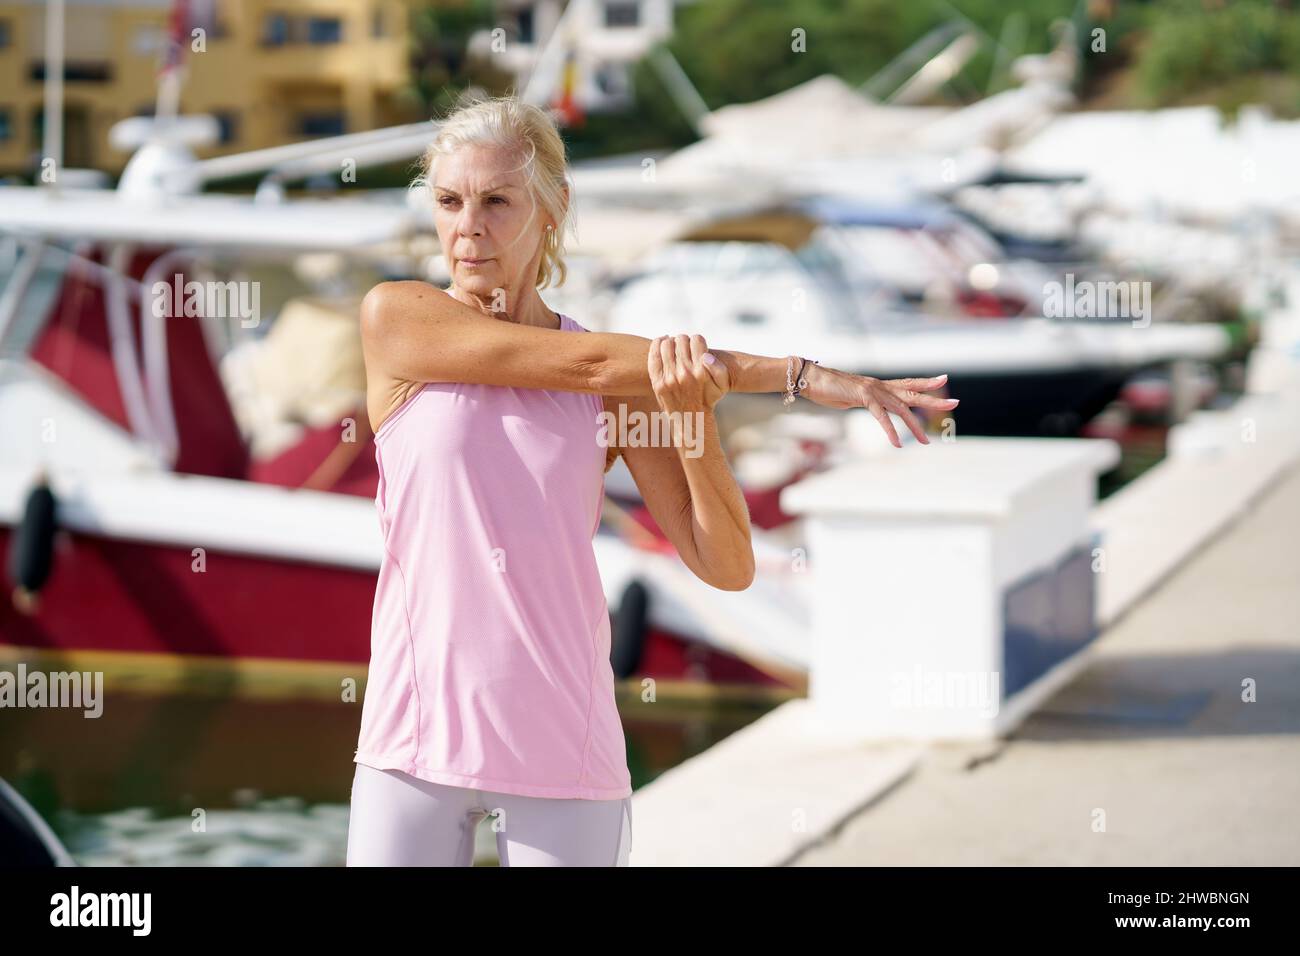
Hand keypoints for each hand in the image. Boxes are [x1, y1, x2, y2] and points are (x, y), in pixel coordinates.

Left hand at [648, 334, 729, 412]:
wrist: (691, 419)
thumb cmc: (708, 398)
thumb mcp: (722, 386)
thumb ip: (720, 369)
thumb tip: (706, 356)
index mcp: (701, 372)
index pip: (697, 340)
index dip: (697, 341)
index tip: (696, 346)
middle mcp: (685, 374)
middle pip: (681, 340)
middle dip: (684, 341)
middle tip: (684, 346)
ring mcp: (669, 379)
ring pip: (667, 345)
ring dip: (671, 342)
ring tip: (674, 347)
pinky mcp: (658, 383)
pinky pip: (654, 355)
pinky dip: (657, 344)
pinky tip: (662, 344)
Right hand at [799, 364, 957, 446]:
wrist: (810, 378)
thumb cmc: (826, 388)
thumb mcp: (850, 396)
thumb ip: (864, 401)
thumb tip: (870, 406)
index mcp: (879, 385)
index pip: (908, 383)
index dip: (926, 383)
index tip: (944, 380)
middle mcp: (880, 386)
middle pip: (913, 393)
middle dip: (934, 400)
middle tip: (956, 404)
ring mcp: (873, 390)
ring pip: (901, 409)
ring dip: (915, 426)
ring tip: (927, 441)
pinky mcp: (863, 397)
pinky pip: (881, 417)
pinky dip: (890, 431)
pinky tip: (897, 444)